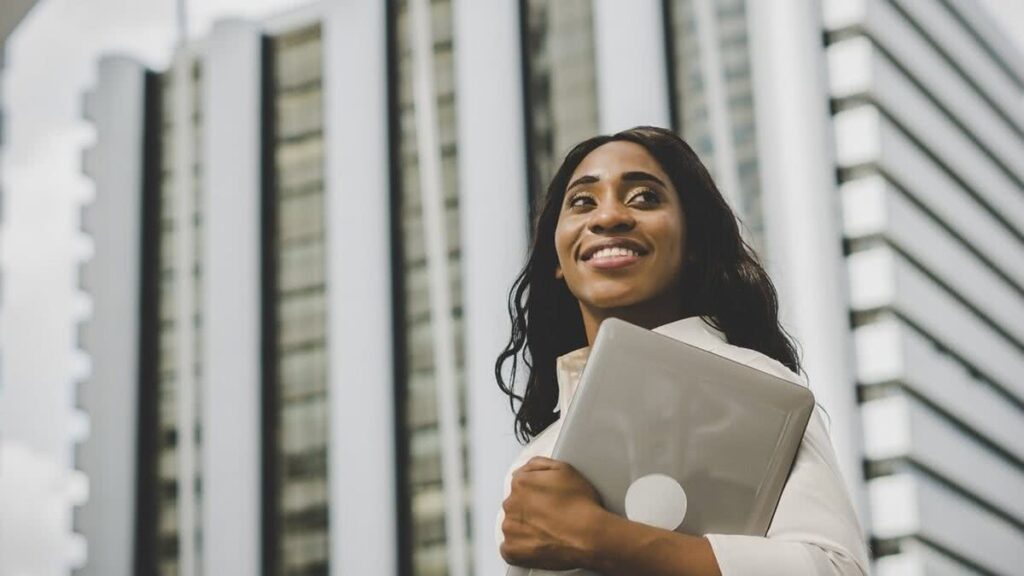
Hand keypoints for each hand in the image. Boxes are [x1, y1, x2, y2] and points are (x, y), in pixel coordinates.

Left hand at [500, 456, 606, 570]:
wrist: (589, 536)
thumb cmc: (581, 505)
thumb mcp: (565, 469)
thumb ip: (538, 464)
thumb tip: (526, 469)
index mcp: (520, 483)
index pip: (520, 484)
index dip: (536, 493)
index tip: (546, 501)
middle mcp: (511, 504)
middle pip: (516, 505)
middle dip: (529, 510)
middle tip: (550, 516)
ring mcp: (510, 528)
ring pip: (513, 526)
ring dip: (525, 529)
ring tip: (548, 532)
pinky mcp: (511, 550)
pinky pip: (510, 548)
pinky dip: (522, 549)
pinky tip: (539, 545)